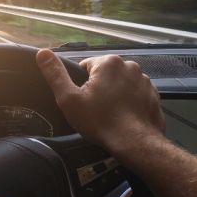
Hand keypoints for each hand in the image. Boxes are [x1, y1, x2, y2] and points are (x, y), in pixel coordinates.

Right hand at [36, 49, 164, 155]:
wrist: (134, 143)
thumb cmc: (101, 122)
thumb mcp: (69, 99)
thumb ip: (55, 74)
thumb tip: (43, 53)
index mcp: (108, 62)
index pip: (86, 66)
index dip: (81, 85)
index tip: (84, 101)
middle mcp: (130, 66)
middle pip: (105, 75)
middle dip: (99, 89)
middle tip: (95, 109)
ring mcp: (144, 81)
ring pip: (120, 85)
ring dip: (114, 96)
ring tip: (110, 115)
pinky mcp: (153, 95)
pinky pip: (135, 95)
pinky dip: (128, 104)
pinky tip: (123, 118)